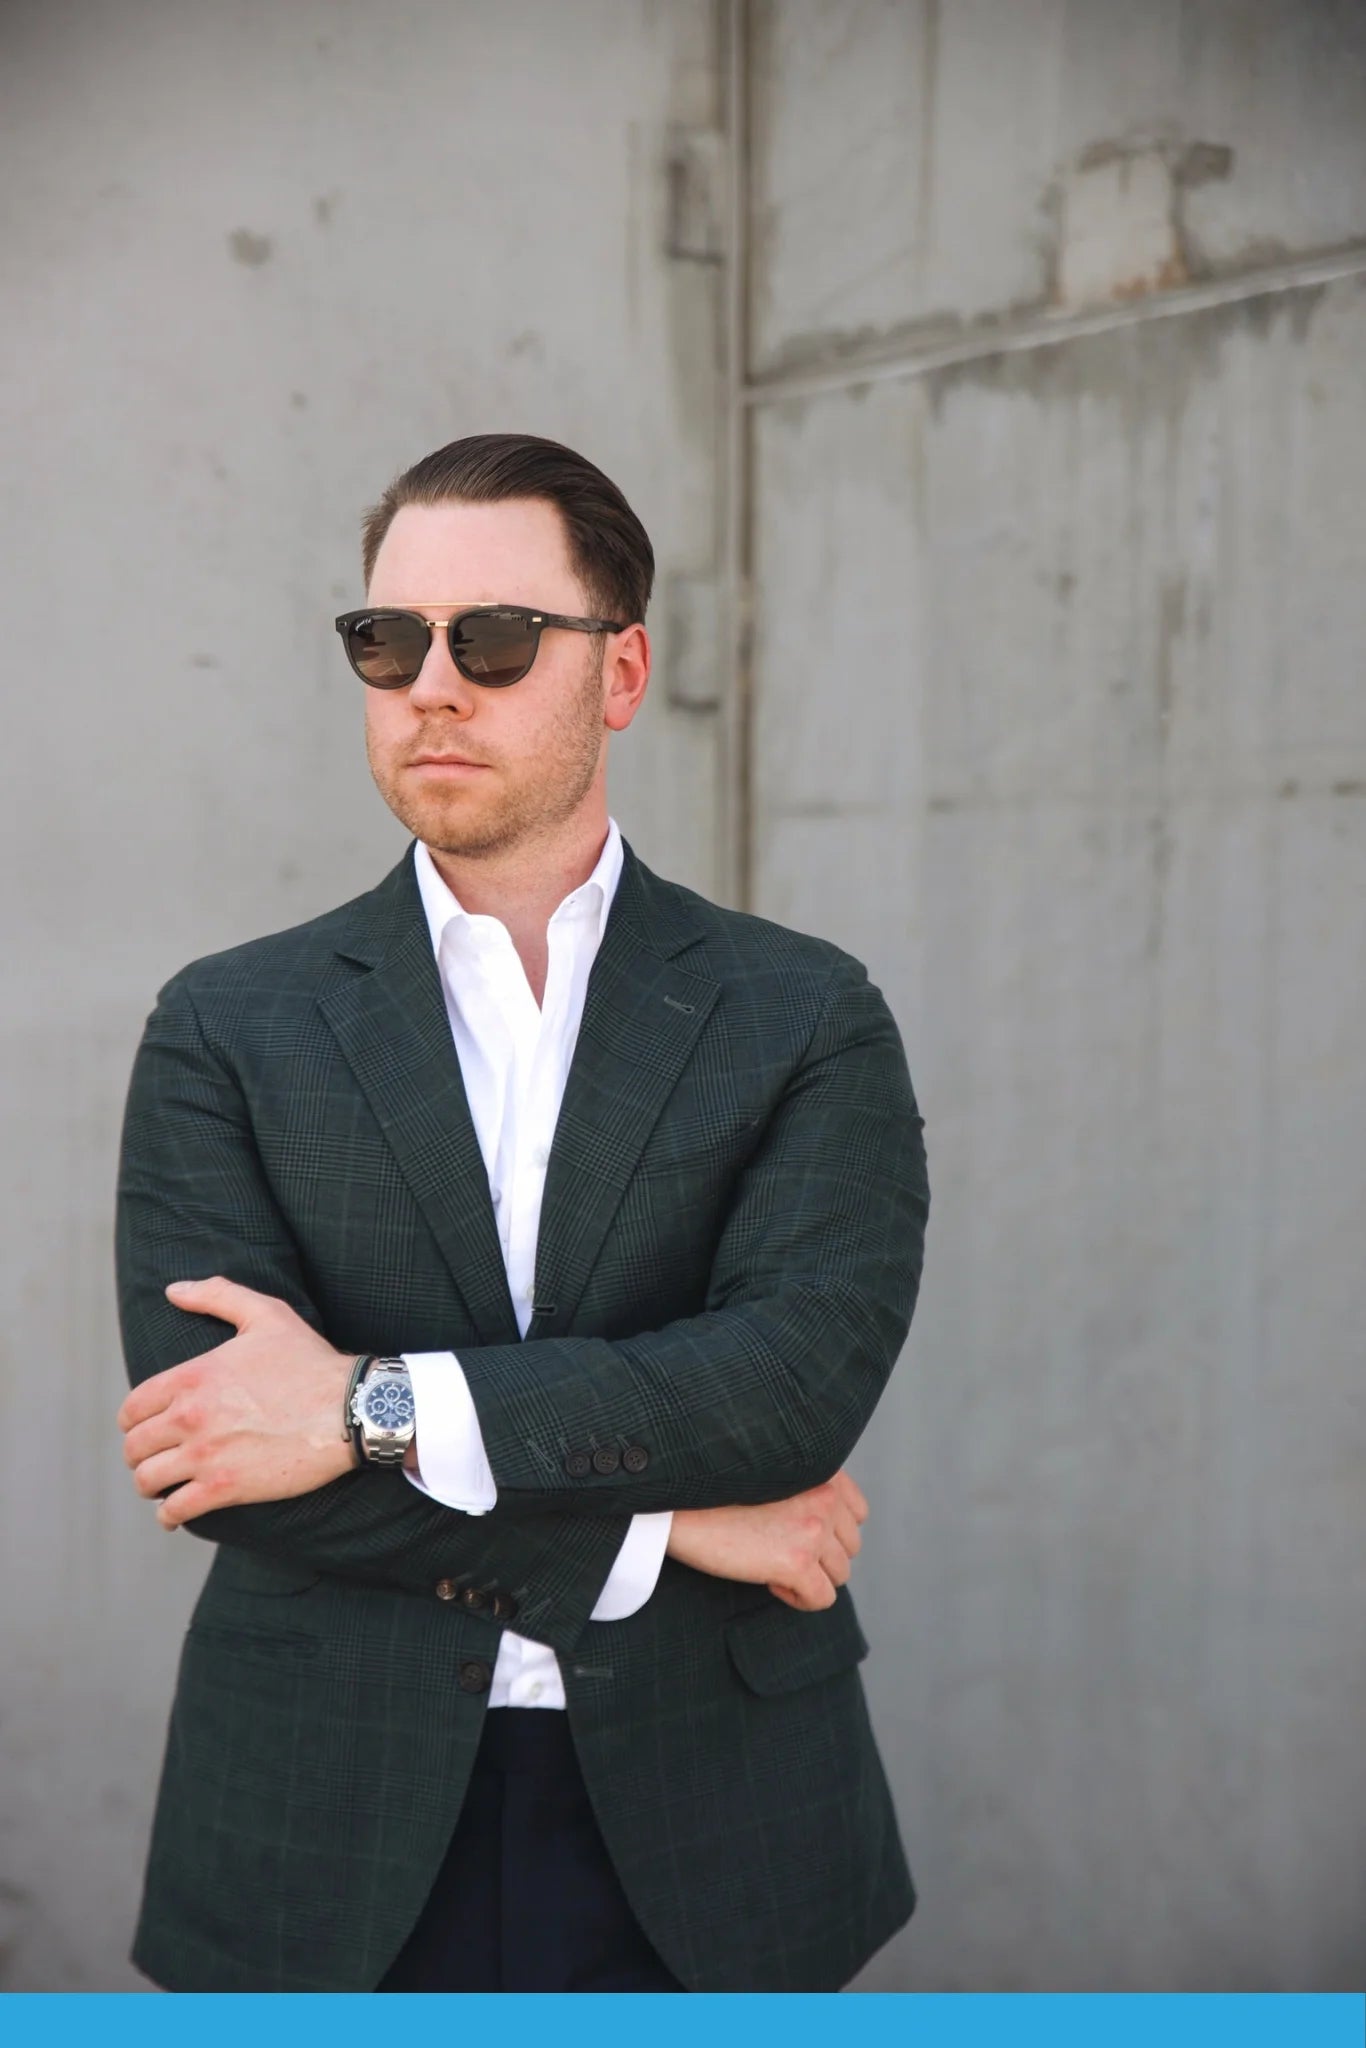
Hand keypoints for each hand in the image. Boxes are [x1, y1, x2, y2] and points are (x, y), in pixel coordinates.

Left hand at [116, 1277, 358, 1528]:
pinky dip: (168, 1516)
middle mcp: (189, 1416)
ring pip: (148, 1480)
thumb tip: (174, 1290)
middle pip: (134, 1447)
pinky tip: (174, 1514)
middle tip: (155, 1457)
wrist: (350, 1409)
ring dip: (150, 1485)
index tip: (145, 1427)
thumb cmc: (310, 1361)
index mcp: (192, 1376)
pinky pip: (175, 1510)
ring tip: (162, 1486)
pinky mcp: (225, 1487)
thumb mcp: (266, 1314)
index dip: (134, 1421)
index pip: (133, 1408)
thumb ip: (216, 1295)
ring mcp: (206, 1455)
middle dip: (139, 1454)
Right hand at [666, 1470, 868, 1610]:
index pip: (857, 1513)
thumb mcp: (770, 1473)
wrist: (677, 1504)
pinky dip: (798, 1598)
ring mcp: (814, 1530)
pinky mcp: (798, 1563)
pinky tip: (769, 1581)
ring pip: (839, 1574)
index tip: (795, 1532)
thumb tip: (822, 1531)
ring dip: (809, 1577)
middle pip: (850, 1547)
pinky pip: (822, 1599)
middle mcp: (826, 1497)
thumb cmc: (713, 1489)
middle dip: (819, 1556)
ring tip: (770, 1564)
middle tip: (777, 1550)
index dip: (829, 1531)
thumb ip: (804, 1488)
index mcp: (821, 1470)